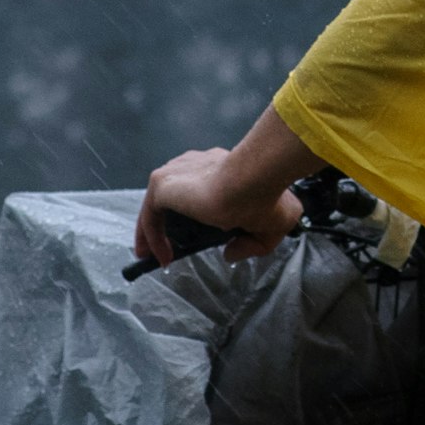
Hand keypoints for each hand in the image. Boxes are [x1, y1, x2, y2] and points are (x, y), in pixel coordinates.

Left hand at [138, 145, 304, 267]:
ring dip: (153, 232)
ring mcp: (176, 173)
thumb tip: (230, 254)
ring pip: (157, 206)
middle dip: (166, 224)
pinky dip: (151, 238)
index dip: (192, 215)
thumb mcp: (273, 226)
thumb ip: (250, 244)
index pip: (197, 190)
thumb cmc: (268, 197)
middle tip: (166, 250)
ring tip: (155, 258)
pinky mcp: (162, 183)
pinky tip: (161, 258)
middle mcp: (195, 166)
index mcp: (219, 168)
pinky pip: (151, 215)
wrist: (254, 179)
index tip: (192, 239)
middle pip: (173, 197)